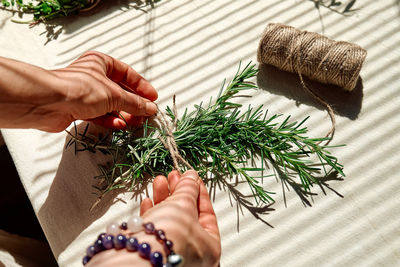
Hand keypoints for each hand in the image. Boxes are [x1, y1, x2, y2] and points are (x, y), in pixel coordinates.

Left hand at [0, 51, 156, 131]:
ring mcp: (85, 94)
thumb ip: (134, 103)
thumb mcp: (114, 94)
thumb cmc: (80, 89)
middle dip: (133, 103)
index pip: (127, 73)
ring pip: (110, 104)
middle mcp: (93, 76)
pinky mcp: (79, 109)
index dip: (141, 86)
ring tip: (136, 122)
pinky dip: (110, 120)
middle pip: (120, 90)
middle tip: (146, 113)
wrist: (49, 104)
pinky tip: (120, 124)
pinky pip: (99, 114)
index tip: (152, 97)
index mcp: (100, 63)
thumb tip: (150, 108)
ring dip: (124, 113)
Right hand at [87, 170, 220, 266]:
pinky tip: (148, 201)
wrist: (138, 252)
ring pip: (170, 221)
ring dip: (164, 198)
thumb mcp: (183, 203)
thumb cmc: (169, 236)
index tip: (191, 178)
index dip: (198, 192)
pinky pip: (156, 229)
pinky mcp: (153, 251)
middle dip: (178, 193)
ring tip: (159, 181)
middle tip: (173, 177)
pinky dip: (153, 213)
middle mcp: (193, 254)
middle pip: (188, 216)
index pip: (207, 213)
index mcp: (210, 247)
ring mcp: (173, 254)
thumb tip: (191, 177)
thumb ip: (188, 188)